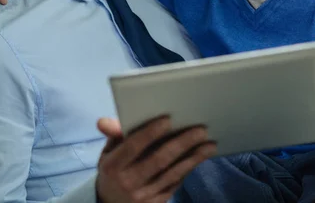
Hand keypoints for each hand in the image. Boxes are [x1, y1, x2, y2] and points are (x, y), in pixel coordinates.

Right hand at [96, 117, 215, 202]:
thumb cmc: (114, 170)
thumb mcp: (108, 153)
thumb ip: (114, 135)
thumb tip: (105, 121)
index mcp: (113, 166)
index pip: (133, 146)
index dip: (150, 133)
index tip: (168, 119)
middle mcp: (128, 182)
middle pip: (159, 160)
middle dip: (181, 143)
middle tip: (200, 129)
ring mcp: (144, 196)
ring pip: (172, 174)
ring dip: (193, 158)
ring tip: (209, 144)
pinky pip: (176, 184)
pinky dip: (189, 169)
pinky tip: (200, 157)